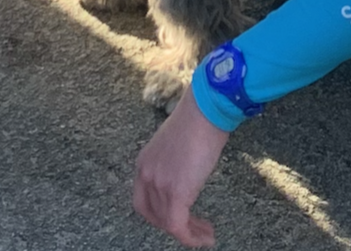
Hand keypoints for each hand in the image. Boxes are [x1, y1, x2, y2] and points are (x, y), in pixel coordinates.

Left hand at [132, 91, 230, 247]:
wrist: (205, 111)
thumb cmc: (198, 121)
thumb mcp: (176, 147)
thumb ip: (173, 165)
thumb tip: (186, 178)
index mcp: (144, 163)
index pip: (143, 201)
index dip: (159, 215)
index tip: (179, 217)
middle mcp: (145, 175)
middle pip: (153, 215)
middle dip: (174, 226)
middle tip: (195, 229)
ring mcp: (159, 184)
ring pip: (168, 223)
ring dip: (189, 232)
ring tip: (207, 234)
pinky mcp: (176, 191)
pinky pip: (178, 226)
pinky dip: (191, 237)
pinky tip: (206, 237)